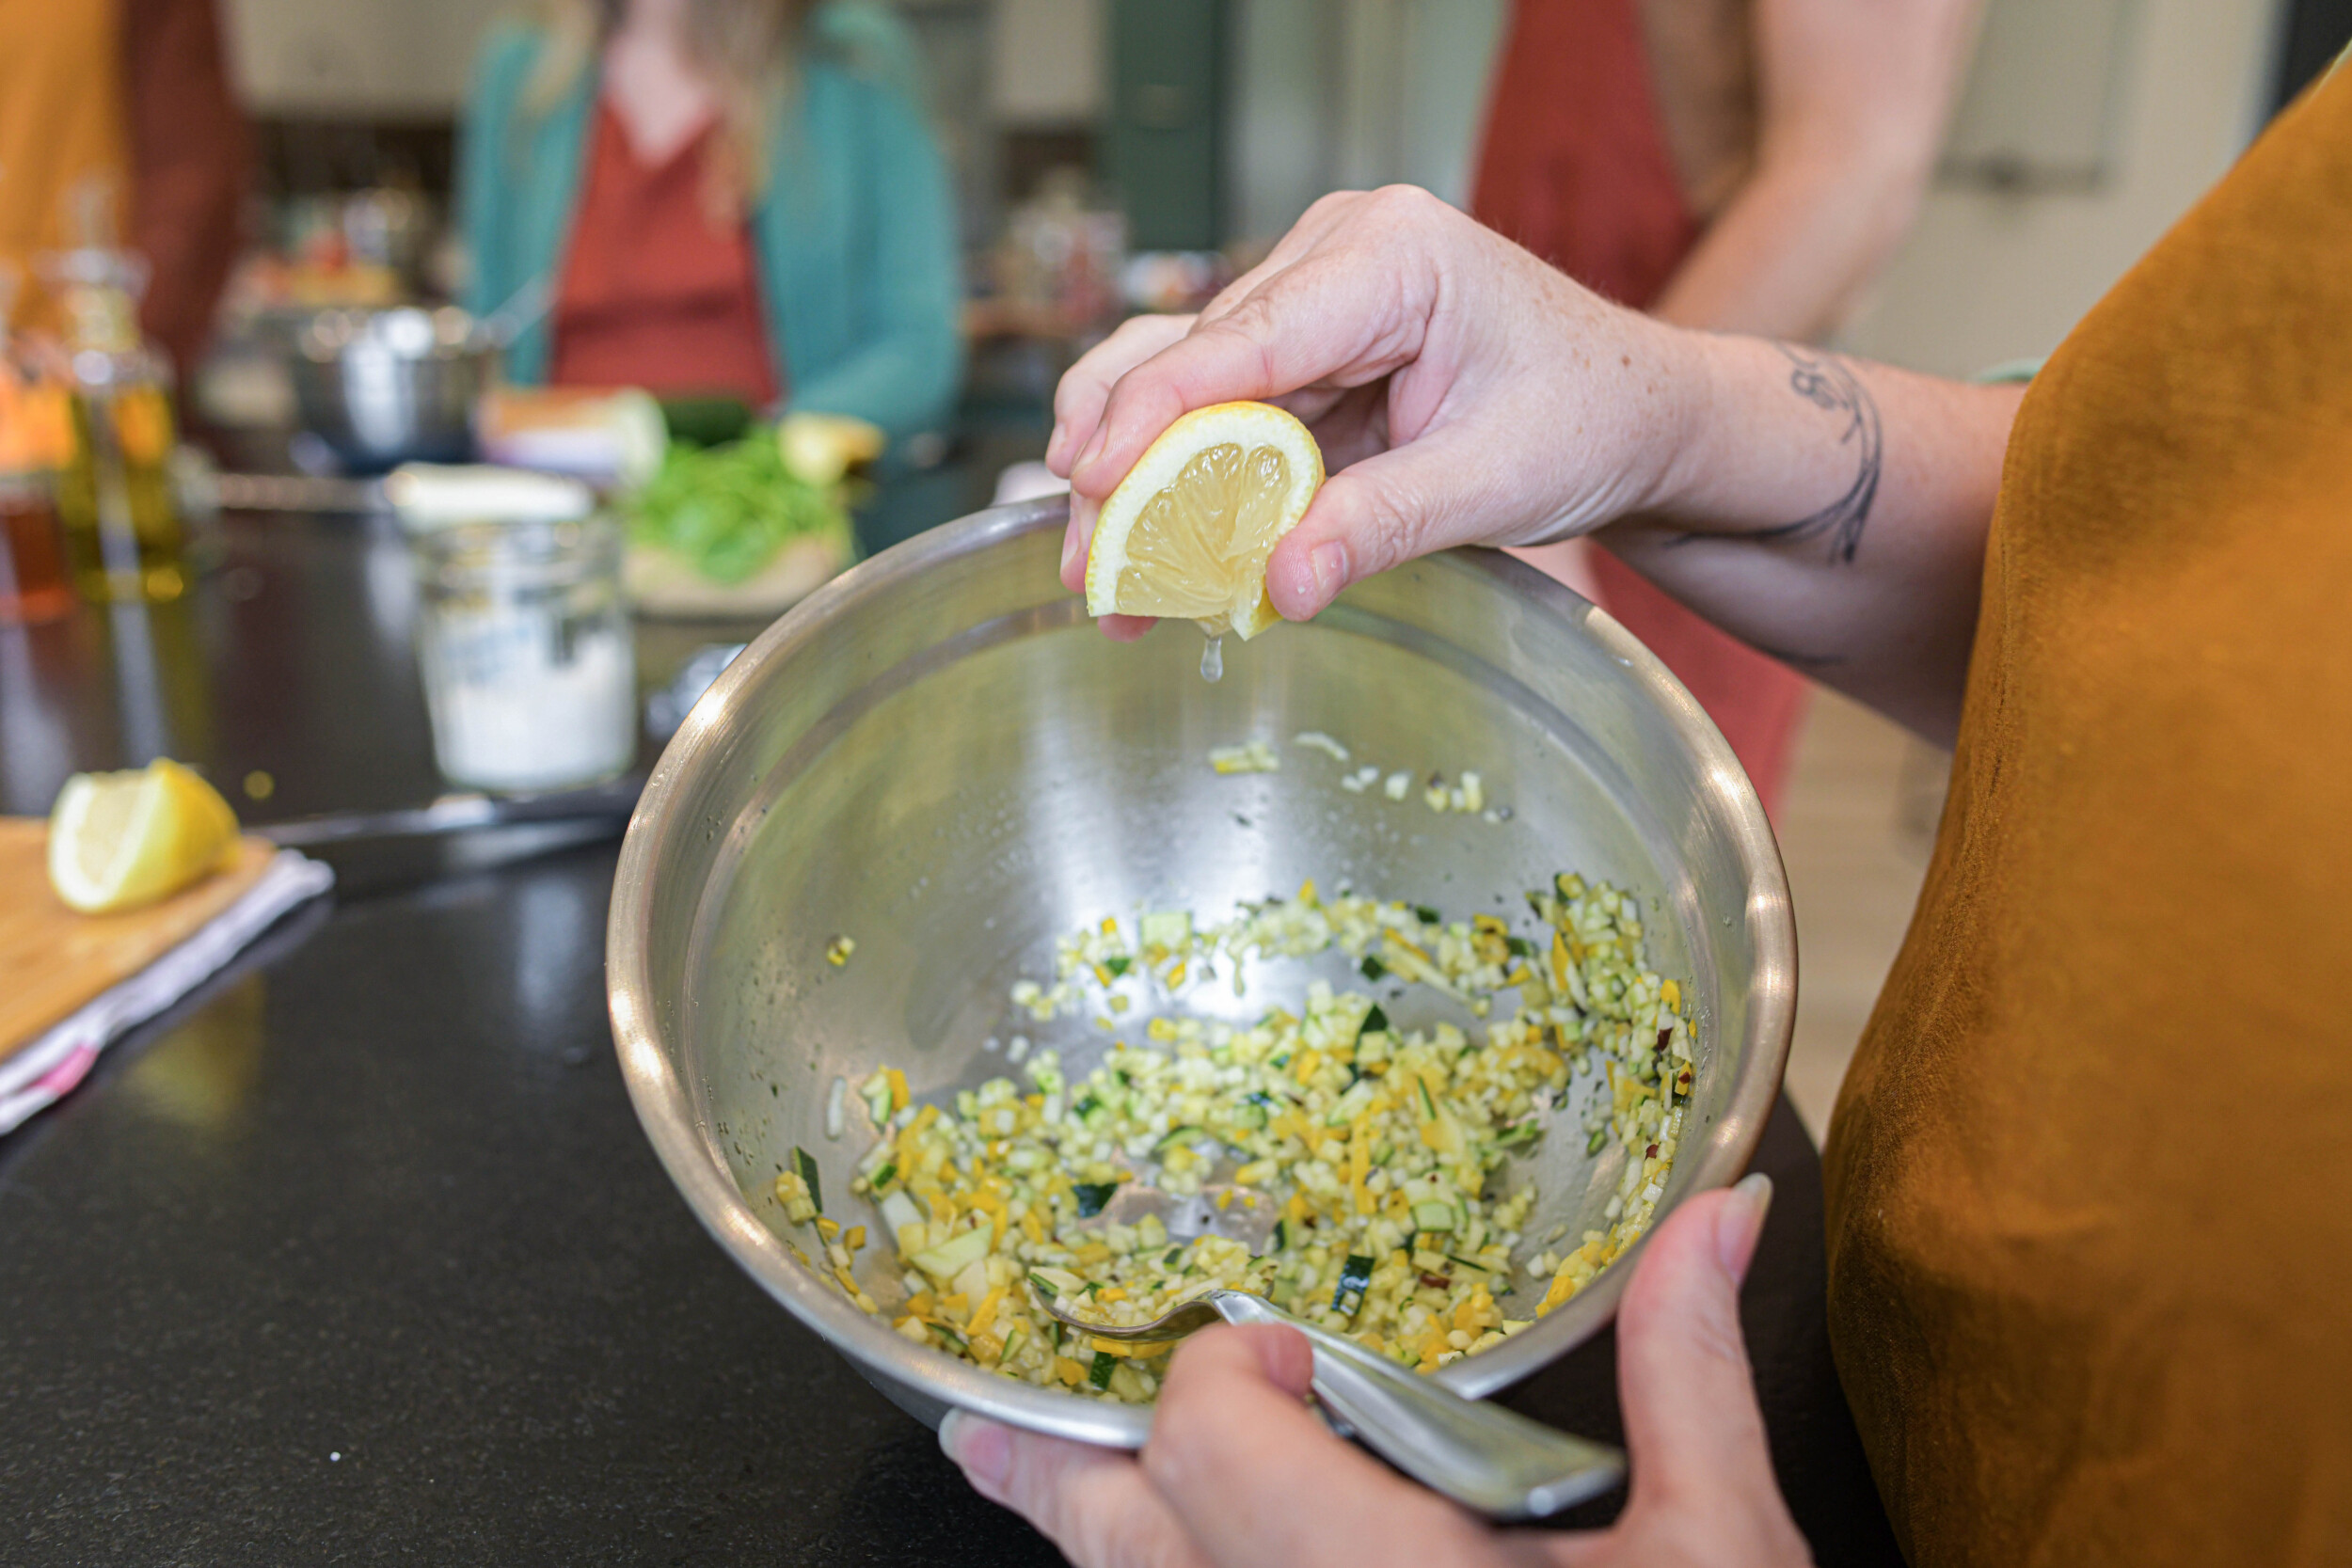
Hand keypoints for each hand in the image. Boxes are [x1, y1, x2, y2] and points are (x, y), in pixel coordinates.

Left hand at [941, 1175, 1812, 1567]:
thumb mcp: (1722, 1545)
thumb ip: (1685, 1370)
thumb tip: (1714, 1222)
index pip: (1207, 1442)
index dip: (1220, 1372)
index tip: (1285, 1360)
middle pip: (1117, 1541)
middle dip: (1056, 1469)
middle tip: (990, 1429)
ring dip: (1098, 1543)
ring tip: (1026, 1485)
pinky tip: (1161, 1567)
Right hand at [1044, 187, 1699, 633]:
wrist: (1640, 413)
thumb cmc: (1589, 418)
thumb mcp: (1494, 481)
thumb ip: (1381, 525)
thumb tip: (1278, 587)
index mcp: (1393, 254)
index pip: (1244, 334)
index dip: (1154, 413)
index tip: (1094, 483)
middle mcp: (1337, 252)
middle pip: (1193, 359)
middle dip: (1129, 466)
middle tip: (1085, 564)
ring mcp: (1314, 293)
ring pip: (1187, 383)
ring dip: (1138, 477)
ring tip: (1100, 569)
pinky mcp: (1306, 345)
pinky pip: (1222, 410)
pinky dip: (1185, 479)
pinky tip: (1151, 545)